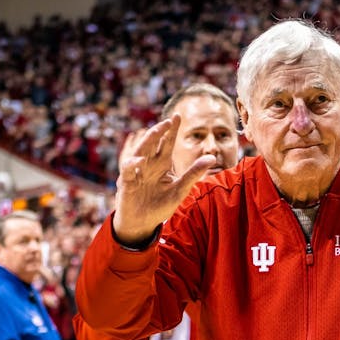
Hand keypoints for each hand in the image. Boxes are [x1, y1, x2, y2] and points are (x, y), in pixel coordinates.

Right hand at [113, 115, 216, 242]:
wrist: (143, 223)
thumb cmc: (160, 205)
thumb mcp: (180, 189)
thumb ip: (194, 173)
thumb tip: (212, 157)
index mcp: (162, 164)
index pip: (167, 143)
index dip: (172, 130)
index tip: (178, 115)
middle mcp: (149, 164)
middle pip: (154, 143)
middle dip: (160, 131)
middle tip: (169, 121)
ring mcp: (137, 172)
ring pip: (140, 151)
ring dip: (148, 141)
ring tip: (157, 130)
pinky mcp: (126, 182)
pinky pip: (128, 170)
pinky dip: (133, 164)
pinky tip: (140, 160)